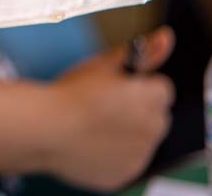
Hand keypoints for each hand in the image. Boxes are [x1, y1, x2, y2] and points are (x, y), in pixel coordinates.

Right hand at [42, 27, 174, 191]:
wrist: (45, 129)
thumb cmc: (72, 94)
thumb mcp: (106, 64)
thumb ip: (145, 51)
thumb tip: (166, 37)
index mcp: (152, 98)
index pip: (160, 88)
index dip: (137, 85)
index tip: (116, 87)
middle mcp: (154, 129)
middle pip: (156, 115)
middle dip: (138, 110)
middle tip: (104, 106)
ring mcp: (140, 156)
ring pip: (142, 140)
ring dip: (128, 133)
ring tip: (95, 125)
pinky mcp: (125, 175)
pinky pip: (128, 161)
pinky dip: (115, 155)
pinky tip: (92, 143)